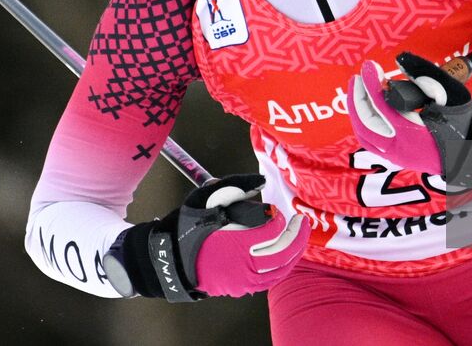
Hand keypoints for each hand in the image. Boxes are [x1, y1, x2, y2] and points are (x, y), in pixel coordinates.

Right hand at [102, 174, 309, 300]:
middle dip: (298, 236)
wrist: (168, 259)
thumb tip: (262, 182)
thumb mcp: (207, 197)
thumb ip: (236, 186)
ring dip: (294, 252)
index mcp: (235, 242)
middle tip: (302, 221)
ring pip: (280, 269)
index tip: (278, 209)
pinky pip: (270, 280)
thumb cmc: (187, 226)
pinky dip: (282, 267)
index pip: (272, 232)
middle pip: (283, 252)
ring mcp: (243, 281)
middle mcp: (243, 265)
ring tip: (299, 237)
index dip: (281, 220)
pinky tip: (285, 255)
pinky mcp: (240, 289)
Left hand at [347, 52, 471, 188]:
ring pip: (366, 136)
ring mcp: (399, 158)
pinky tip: (372, 108)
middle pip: (365, 124)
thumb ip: (424, 74)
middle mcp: (400, 150)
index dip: (371, 84)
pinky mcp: (401, 159)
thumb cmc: (468, 121)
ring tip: (362, 91)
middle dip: (358, 99)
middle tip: (358, 76)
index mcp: (412, 134)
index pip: (380, 107)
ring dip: (360, 113)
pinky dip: (368, 124)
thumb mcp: (450, 92)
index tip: (370, 66)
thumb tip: (400, 59)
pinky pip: (374, 143)